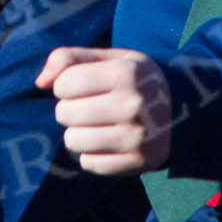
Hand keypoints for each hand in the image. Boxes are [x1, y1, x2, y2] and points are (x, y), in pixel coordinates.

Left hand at [37, 46, 172, 175]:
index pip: (64, 83)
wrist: (181, 109)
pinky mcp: (138, 163)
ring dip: (77, 133)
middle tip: (89, 107)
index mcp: (126, 72)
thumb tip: (40, 83)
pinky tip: (107, 142)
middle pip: (65, 113)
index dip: (64, 85)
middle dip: (69, 109)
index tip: (81, 86)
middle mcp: (134, 105)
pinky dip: (91, 154)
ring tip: (95, 125)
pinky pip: (89, 163)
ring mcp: (138, 137)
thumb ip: (68, 58)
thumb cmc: (132, 79)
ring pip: (72, 141)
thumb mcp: (108, 57)